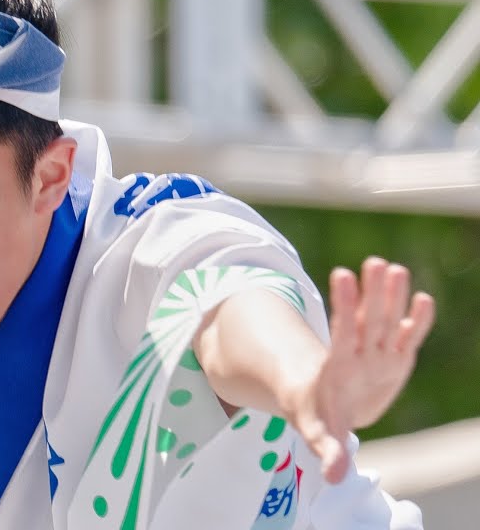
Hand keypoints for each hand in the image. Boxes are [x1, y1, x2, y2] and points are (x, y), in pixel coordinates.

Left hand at [282, 257, 434, 483]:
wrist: (328, 409)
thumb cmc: (319, 416)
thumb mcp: (319, 434)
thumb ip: (328, 450)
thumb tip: (334, 479)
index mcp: (338, 365)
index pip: (342, 330)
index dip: (344, 304)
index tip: (341, 274)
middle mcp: (359, 353)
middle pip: (367, 319)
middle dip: (371, 293)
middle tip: (375, 263)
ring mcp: (378, 353)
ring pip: (386, 321)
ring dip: (391, 296)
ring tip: (393, 268)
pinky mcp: (396, 359)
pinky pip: (409, 337)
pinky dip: (417, 321)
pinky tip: (422, 299)